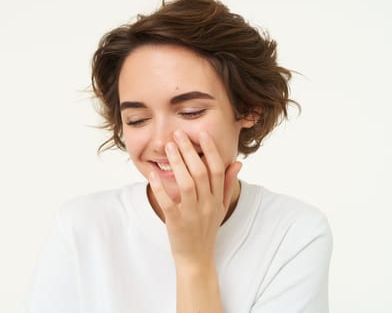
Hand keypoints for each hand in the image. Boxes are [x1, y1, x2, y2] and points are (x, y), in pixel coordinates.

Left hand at [148, 129, 241, 267]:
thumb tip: (237, 163)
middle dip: (190, 151)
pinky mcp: (177, 223)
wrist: (197, 258)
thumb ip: (227, 184)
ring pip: (187, 184)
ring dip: (177, 163)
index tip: (202, 134)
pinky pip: (168, 203)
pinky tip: (153, 174)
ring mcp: (192, 214)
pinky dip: (161, 188)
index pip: (217, 169)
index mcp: (217, 199)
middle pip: (201, 172)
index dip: (210, 150)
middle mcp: (207, 205)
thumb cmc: (207, 229)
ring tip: (168, 147)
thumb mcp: (221, 207)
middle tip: (178, 134)